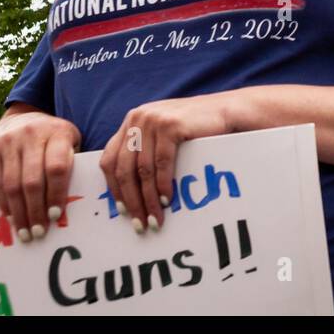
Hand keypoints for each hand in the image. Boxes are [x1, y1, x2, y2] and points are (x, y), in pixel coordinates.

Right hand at [0, 109, 80, 241]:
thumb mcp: (69, 143)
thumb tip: (75, 206)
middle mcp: (32, 134)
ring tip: (24, 231)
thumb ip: (70, 166)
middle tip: (39, 232)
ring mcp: (9, 140)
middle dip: (36, 211)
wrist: (22, 117)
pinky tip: (10, 216)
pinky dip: (3, 202)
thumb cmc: (53, 139)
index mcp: (59, 132)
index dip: (56, 195)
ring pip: (12, 184)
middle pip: (32, 181)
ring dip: (19, 212)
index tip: (56, 217)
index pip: (57, 168)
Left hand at [100, 92, 245, 232]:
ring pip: (143, 169)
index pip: (109, 160)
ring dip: (148, 199)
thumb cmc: (194, 128)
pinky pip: (162, 163)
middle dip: (131, 200)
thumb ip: (144, 150)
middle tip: (140, 223)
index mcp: (131, 122)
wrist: (224, 110)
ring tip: (155, 218)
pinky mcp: (170, 125)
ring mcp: (153, 120)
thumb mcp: (161, 134)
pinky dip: (163, 185)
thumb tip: (130, 191)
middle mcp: (137, 119)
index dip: (114, 188)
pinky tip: (167, 200)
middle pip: (123, 168)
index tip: (122, 211)